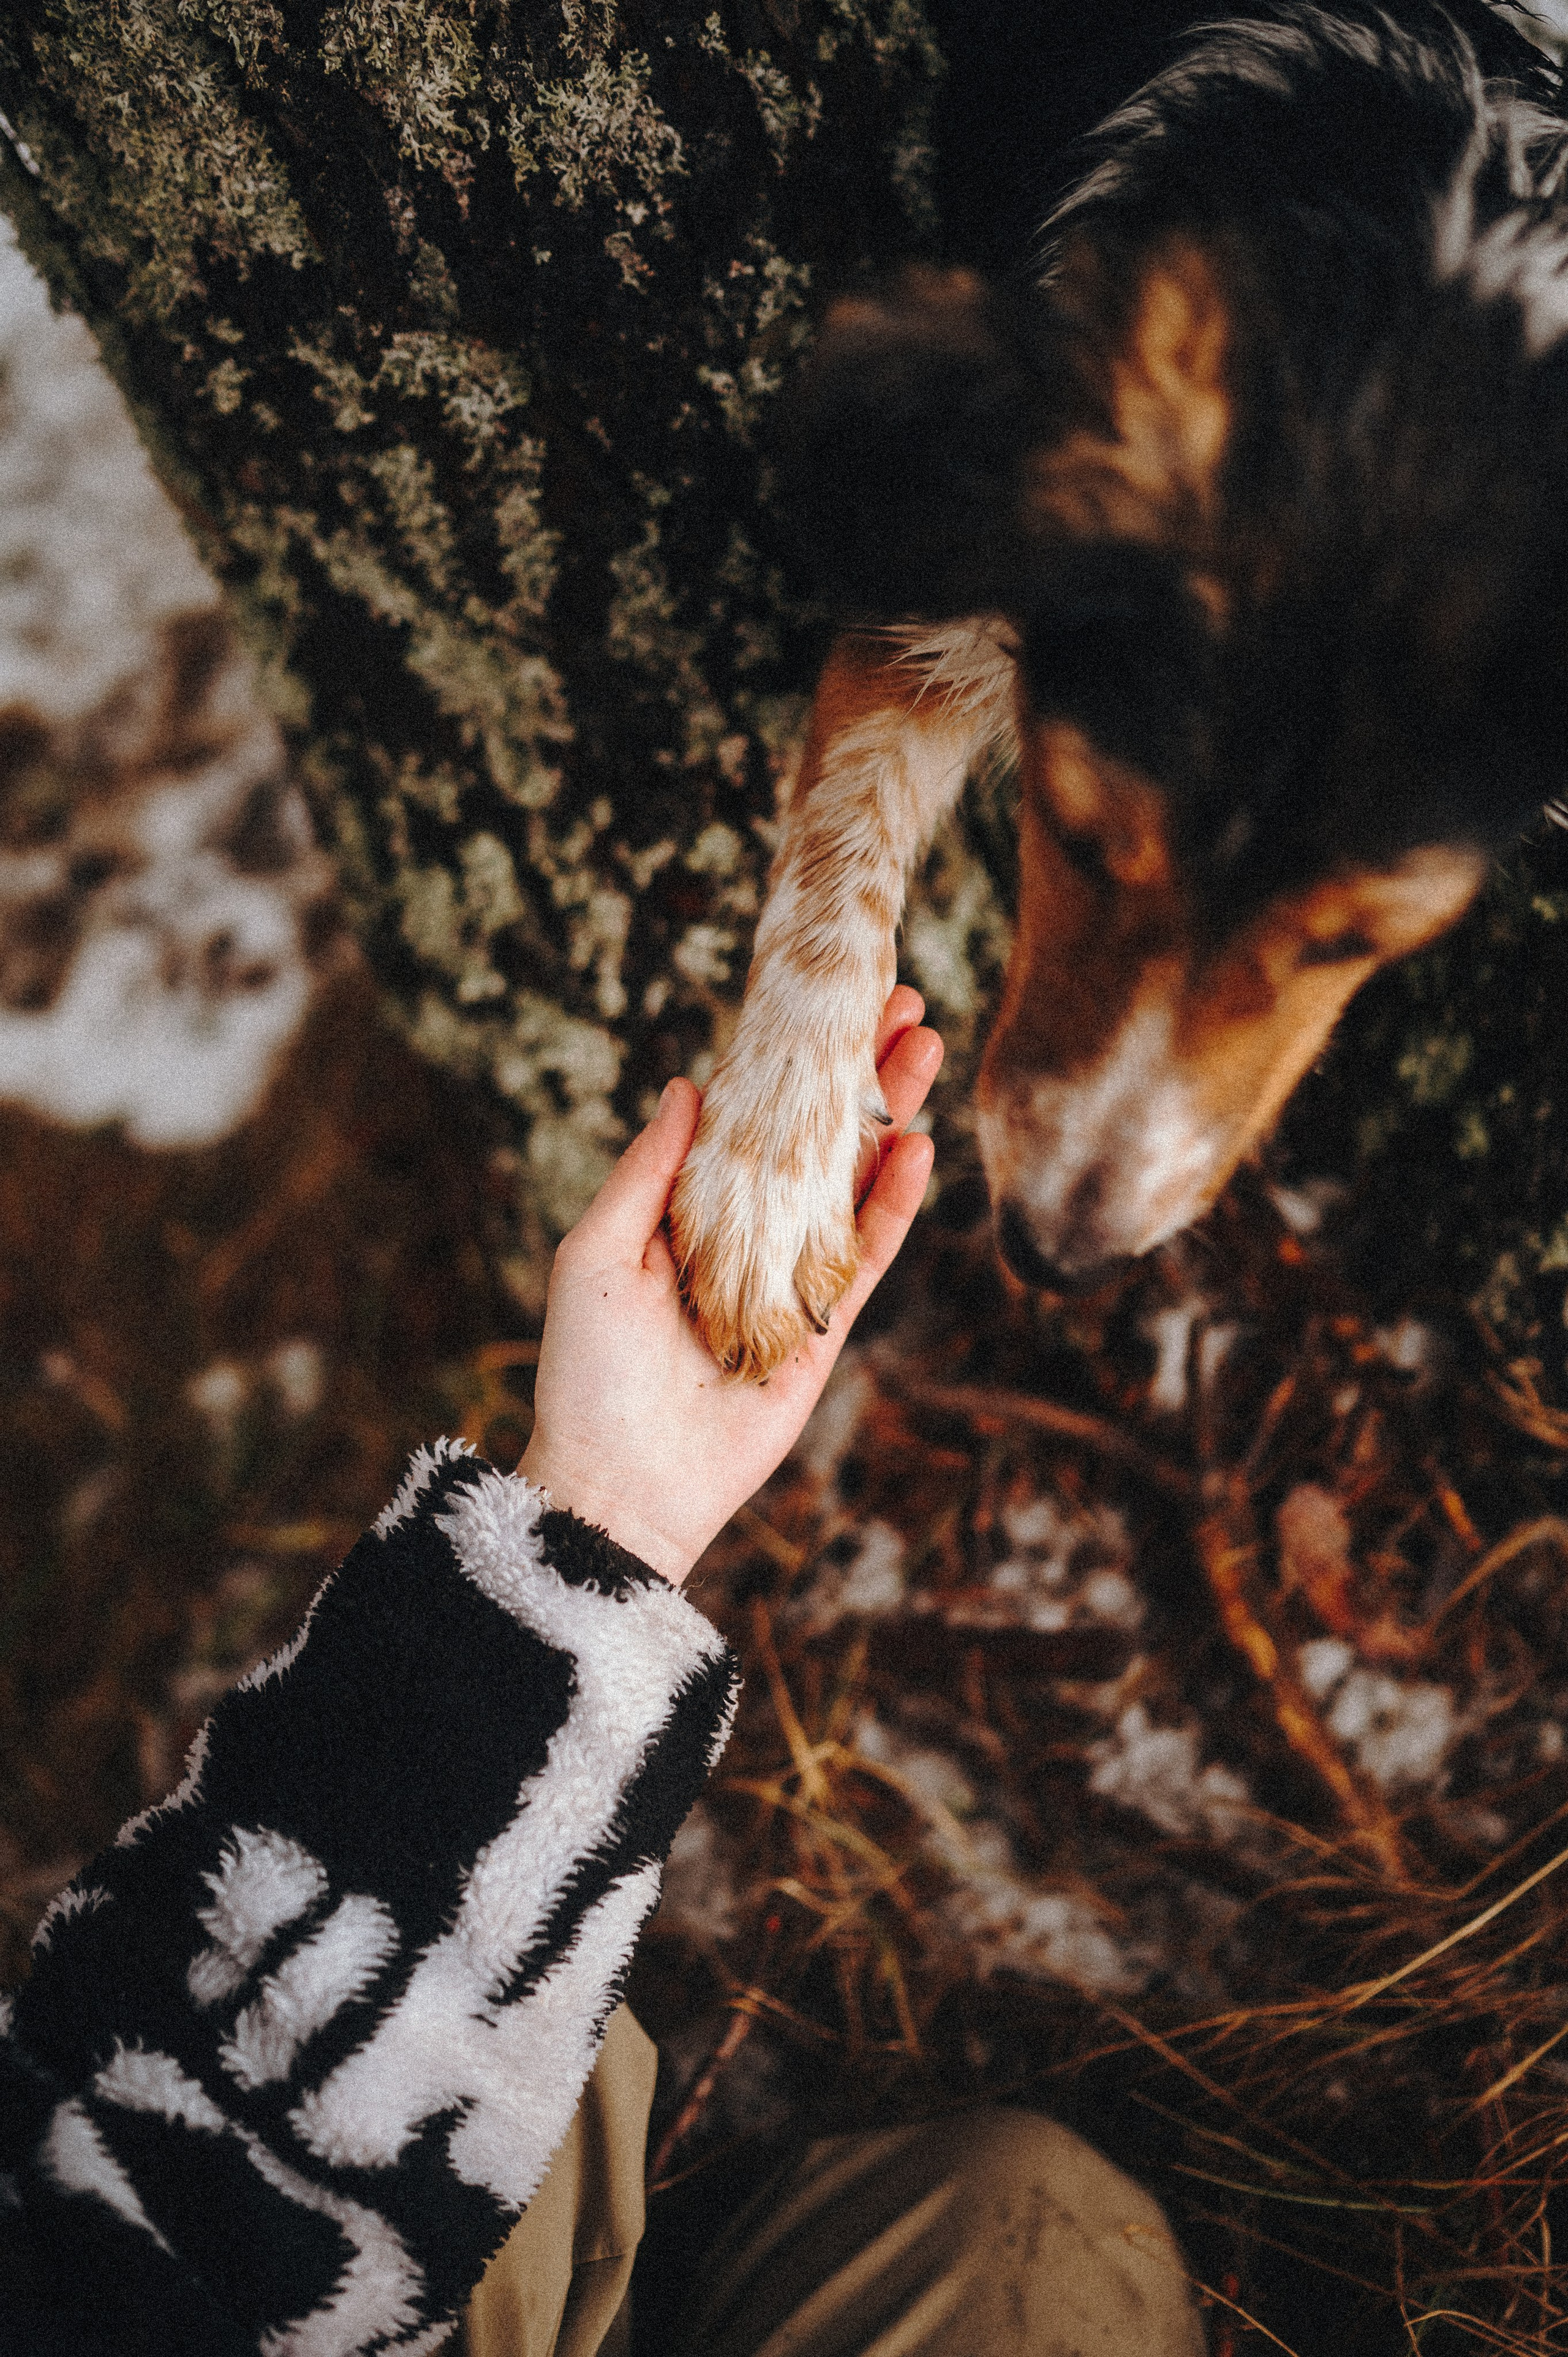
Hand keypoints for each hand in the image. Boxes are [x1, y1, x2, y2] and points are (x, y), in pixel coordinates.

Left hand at [519, 988, 940, 1582]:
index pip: (748, 1119)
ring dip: (891, 1116)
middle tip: (903, 1004)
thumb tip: (689, 1084)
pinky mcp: (825, 1329)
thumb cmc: (588, 1372)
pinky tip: (920, 1145)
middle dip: (858, 1072)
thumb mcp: (595, 1255)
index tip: (820, 1005)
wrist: (620, 1484)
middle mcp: (745, 1235)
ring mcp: (791, 1279)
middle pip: (815, 1137)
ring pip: (852, 1182)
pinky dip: (894, 1202)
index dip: (787, 1063)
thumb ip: (648, 1172)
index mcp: (687, 1212)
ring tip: (926, 1048)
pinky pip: (866, 1255)